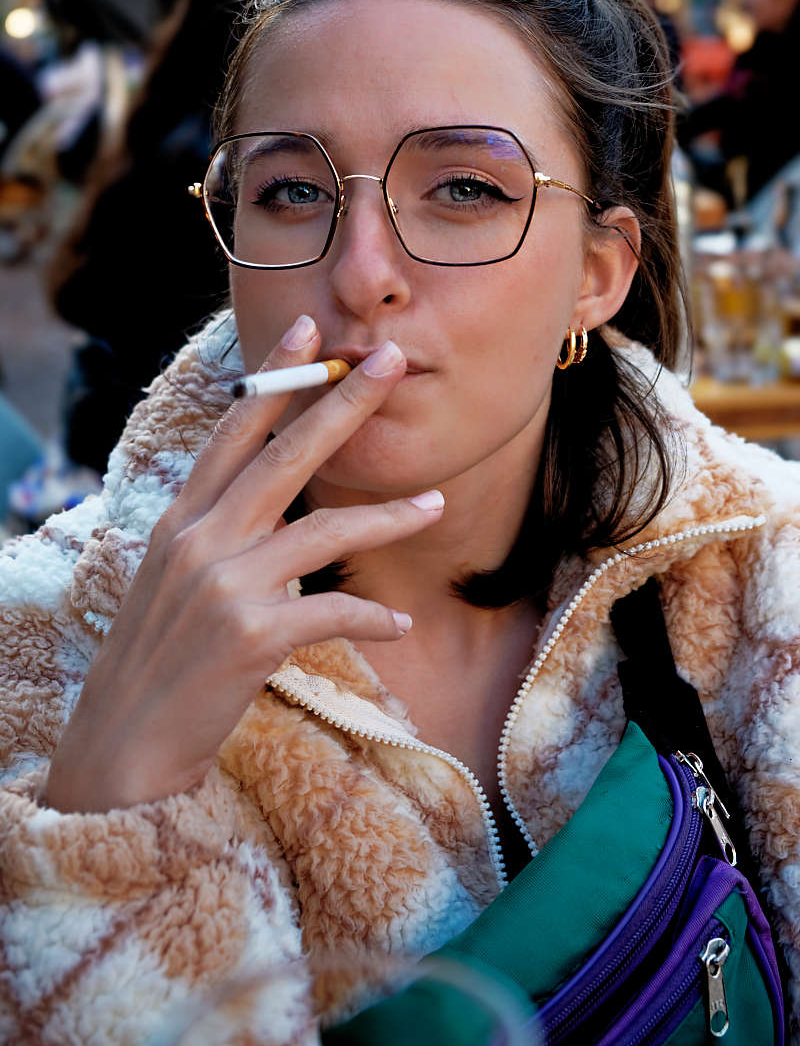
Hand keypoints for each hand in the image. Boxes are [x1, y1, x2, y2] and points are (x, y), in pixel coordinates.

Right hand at [45, 317, 443, 812]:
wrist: (125, 739)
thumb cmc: (157, 658)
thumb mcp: (171, 579)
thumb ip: (215, 534)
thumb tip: (272, 507)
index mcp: (181, 520)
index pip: (233, 432)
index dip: (273, 378)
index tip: (308, 330)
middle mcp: (199, 540)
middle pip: (285, 456)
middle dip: (342, 403)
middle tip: (391, 361)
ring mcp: (223, 585)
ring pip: (323, 528)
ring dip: (387, 516)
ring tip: (435, 504)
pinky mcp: (250, 636)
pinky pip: (332, 611)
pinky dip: (371, 616)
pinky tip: (398, 622)